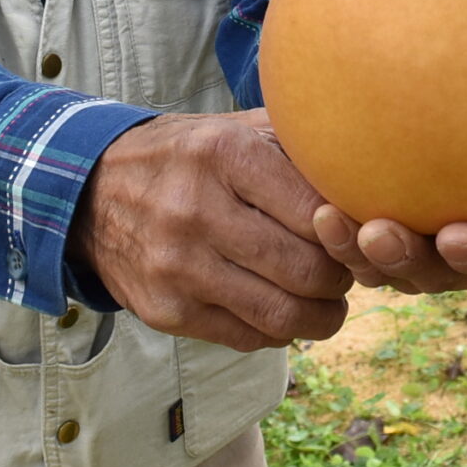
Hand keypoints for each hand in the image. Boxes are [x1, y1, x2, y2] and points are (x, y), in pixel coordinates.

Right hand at [74, 111, 353, 351]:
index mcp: (225, 155)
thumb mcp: (236, 129)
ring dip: (320, 316)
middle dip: (342, 279)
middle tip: (349, 272)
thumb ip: (300, 144)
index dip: (354, 231)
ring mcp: (176, 266)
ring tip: (328, 302)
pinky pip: (246, 337)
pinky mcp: (163, 310)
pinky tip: (283, 310)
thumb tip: (377, 168)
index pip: (319, 211)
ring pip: (281, 314)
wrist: (90, 192)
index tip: (363, 232)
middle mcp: (196, 210)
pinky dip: (277, 331)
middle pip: (306, 270)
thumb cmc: (189, 157)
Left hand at [308, 102, 466, 294]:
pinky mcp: (373, 234)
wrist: (418, 58)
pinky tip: (324, 214)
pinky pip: (359, 251)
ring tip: (369, 231)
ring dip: (395, 259)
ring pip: (415, 268)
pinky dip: (342, 239)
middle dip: (466, 260)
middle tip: (450, 237)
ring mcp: (426, 240)